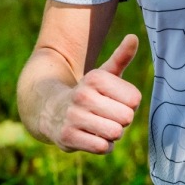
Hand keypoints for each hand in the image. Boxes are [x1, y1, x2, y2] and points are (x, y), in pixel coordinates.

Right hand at [51, 34, 140, 153]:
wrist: (50, 110)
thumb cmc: (87, 93)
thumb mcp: (103, 74)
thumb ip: (121, 57)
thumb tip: (134, 37)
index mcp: (95, 78)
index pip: (134, 99)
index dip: (129, 104)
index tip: (115, 101)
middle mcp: (83, 95)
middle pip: (126, 117)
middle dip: (121, 120)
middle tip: (107, 116)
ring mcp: (73, 116)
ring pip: (115, 133)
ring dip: (112, 134)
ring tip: (100, 126)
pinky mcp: (67, 137)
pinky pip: (102, 147)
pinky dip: (102, 146)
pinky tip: (92, 137)